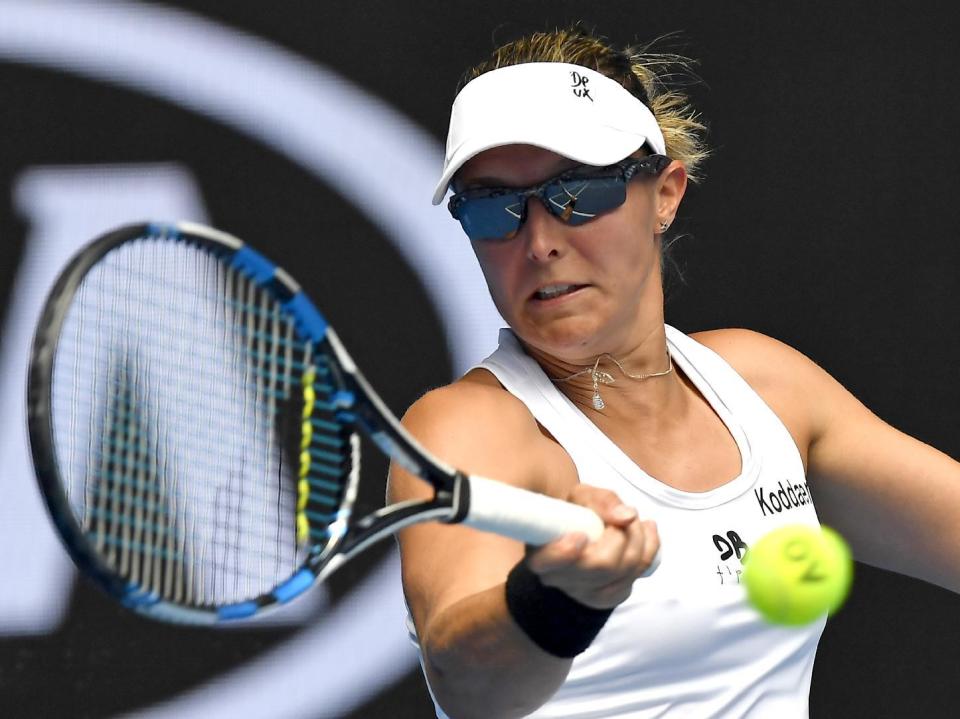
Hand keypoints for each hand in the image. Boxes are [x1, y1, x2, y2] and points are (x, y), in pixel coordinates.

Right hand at [525, 484, 658, 608]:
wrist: (581, 535)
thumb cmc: (576, 513)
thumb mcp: (582, 497)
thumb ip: (602, 501)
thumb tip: (627, 516)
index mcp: (541, 554)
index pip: (548, 562)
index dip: (565, 552)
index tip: (579, 536)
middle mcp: (559, 580)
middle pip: (602, 565)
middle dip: (622, 534)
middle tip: (625, 515)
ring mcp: (585, 593)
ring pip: (625, 571)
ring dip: (639, 539)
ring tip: (636, 520)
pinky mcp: (609, 597)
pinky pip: (638, 575)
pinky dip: (649, 549)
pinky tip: (646, 532)